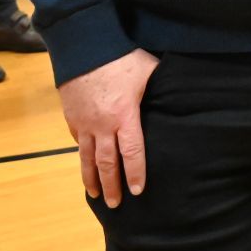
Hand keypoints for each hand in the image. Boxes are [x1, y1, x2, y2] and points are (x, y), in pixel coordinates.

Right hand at [57, 47, 158, 205]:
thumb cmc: (121, 56)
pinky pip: (78, 141)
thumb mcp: (148, 70)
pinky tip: (86, 164)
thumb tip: (179, 92)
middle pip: (107, 162)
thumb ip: (159, 87)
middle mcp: (103, 125)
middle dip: (112, 185)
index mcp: (125, 115)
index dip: (135, 173)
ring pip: (87, 157)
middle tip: (116, 204)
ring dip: (92, 178)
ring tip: (96, 194)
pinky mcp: (71, 117)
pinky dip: (83, 155)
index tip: (137, 191)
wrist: (84, 46)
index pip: (132, 152)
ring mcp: (84, 122)